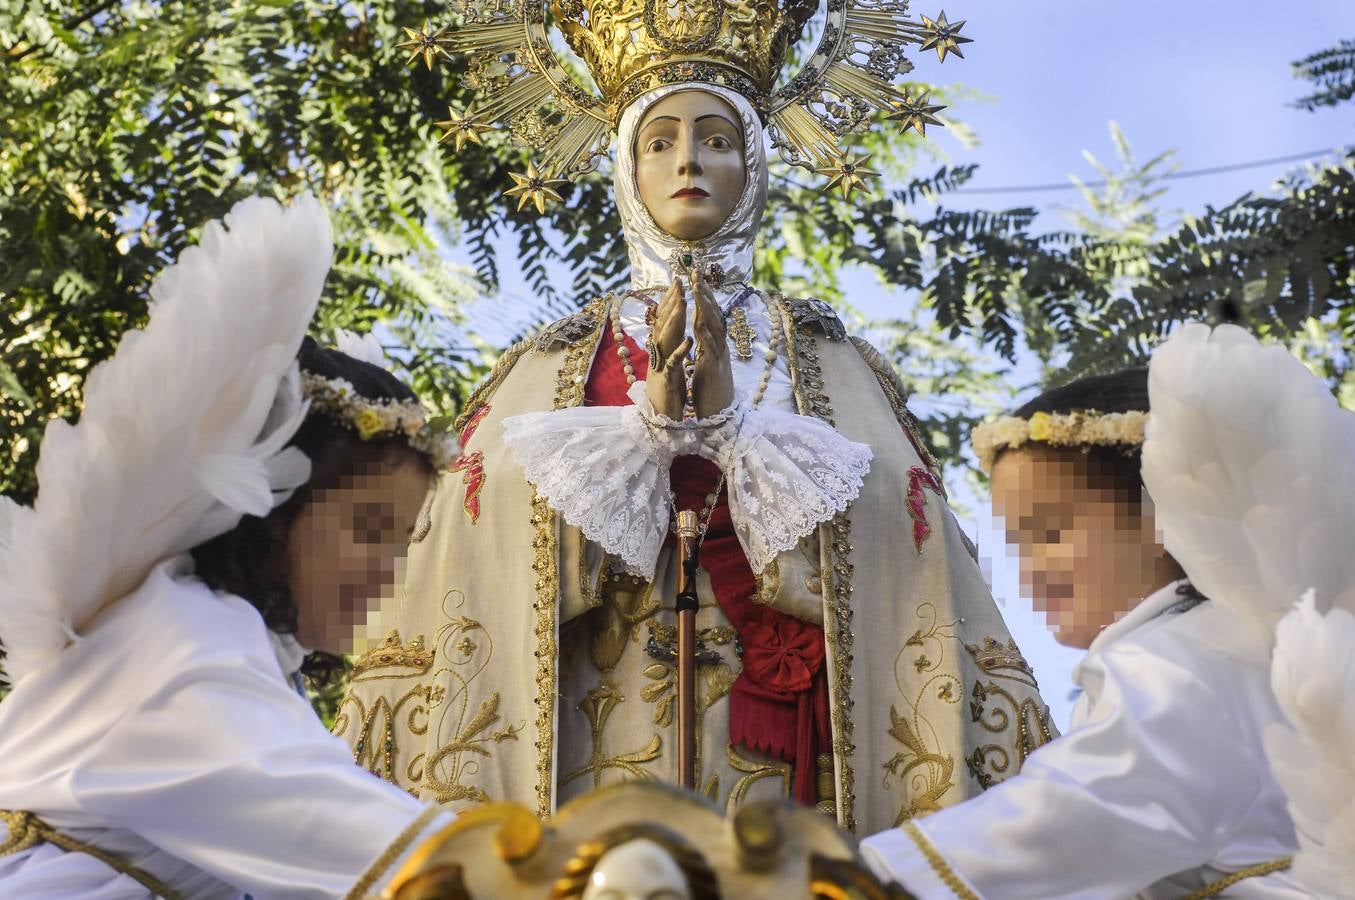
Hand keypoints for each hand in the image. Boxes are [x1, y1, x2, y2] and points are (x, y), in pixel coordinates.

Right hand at [646, 279, 691, 418]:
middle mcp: (659, 353)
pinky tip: (688, 340)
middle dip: (671, 303)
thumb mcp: (668, 361)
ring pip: (665, 339)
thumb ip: (669, 342)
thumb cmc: (667, 388)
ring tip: (682, 303)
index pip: (666, 320)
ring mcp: (661, 365)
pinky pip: (673, 363)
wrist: (660, 416)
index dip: (671, 300)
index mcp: (663, 348)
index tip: (678, 281)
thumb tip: (671, 323)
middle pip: (663, 323)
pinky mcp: (666, 380)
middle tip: (678, 283)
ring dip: (673, 320)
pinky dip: (680, 351)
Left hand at [691, 278, 733, 417]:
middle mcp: (719, 346)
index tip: (695, 276)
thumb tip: (700, 327)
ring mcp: (719, 356)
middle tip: (697, 272)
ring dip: (706, 307)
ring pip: (714, 327)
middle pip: (713, 314)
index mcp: (713, 343)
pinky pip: (711, 351)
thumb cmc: (710, 389)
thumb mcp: (705, 361)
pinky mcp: (715, 370)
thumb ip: (704, 344)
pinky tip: (700, 324)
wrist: (720, 415)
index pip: (708, 314)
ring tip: (699, 290)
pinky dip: (706, 337)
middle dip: (705, 293)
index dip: (702, 295)